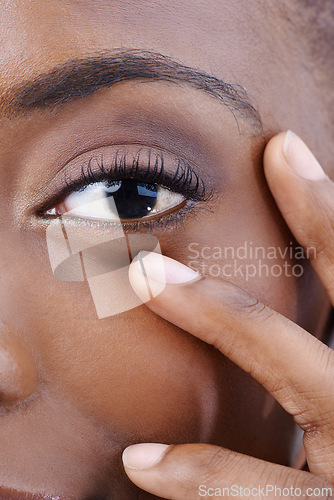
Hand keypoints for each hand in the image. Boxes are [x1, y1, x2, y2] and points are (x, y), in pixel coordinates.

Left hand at [122, 131, 333, 498]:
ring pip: (289, 365)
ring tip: (144, 274)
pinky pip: (259, 490)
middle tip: (207, 180)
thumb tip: (308, 314)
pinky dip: (198, 475)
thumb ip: (332, 345)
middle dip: (280, 225)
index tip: (282, 150)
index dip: (325, 205)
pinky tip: (140, 463)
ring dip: (213, 312)